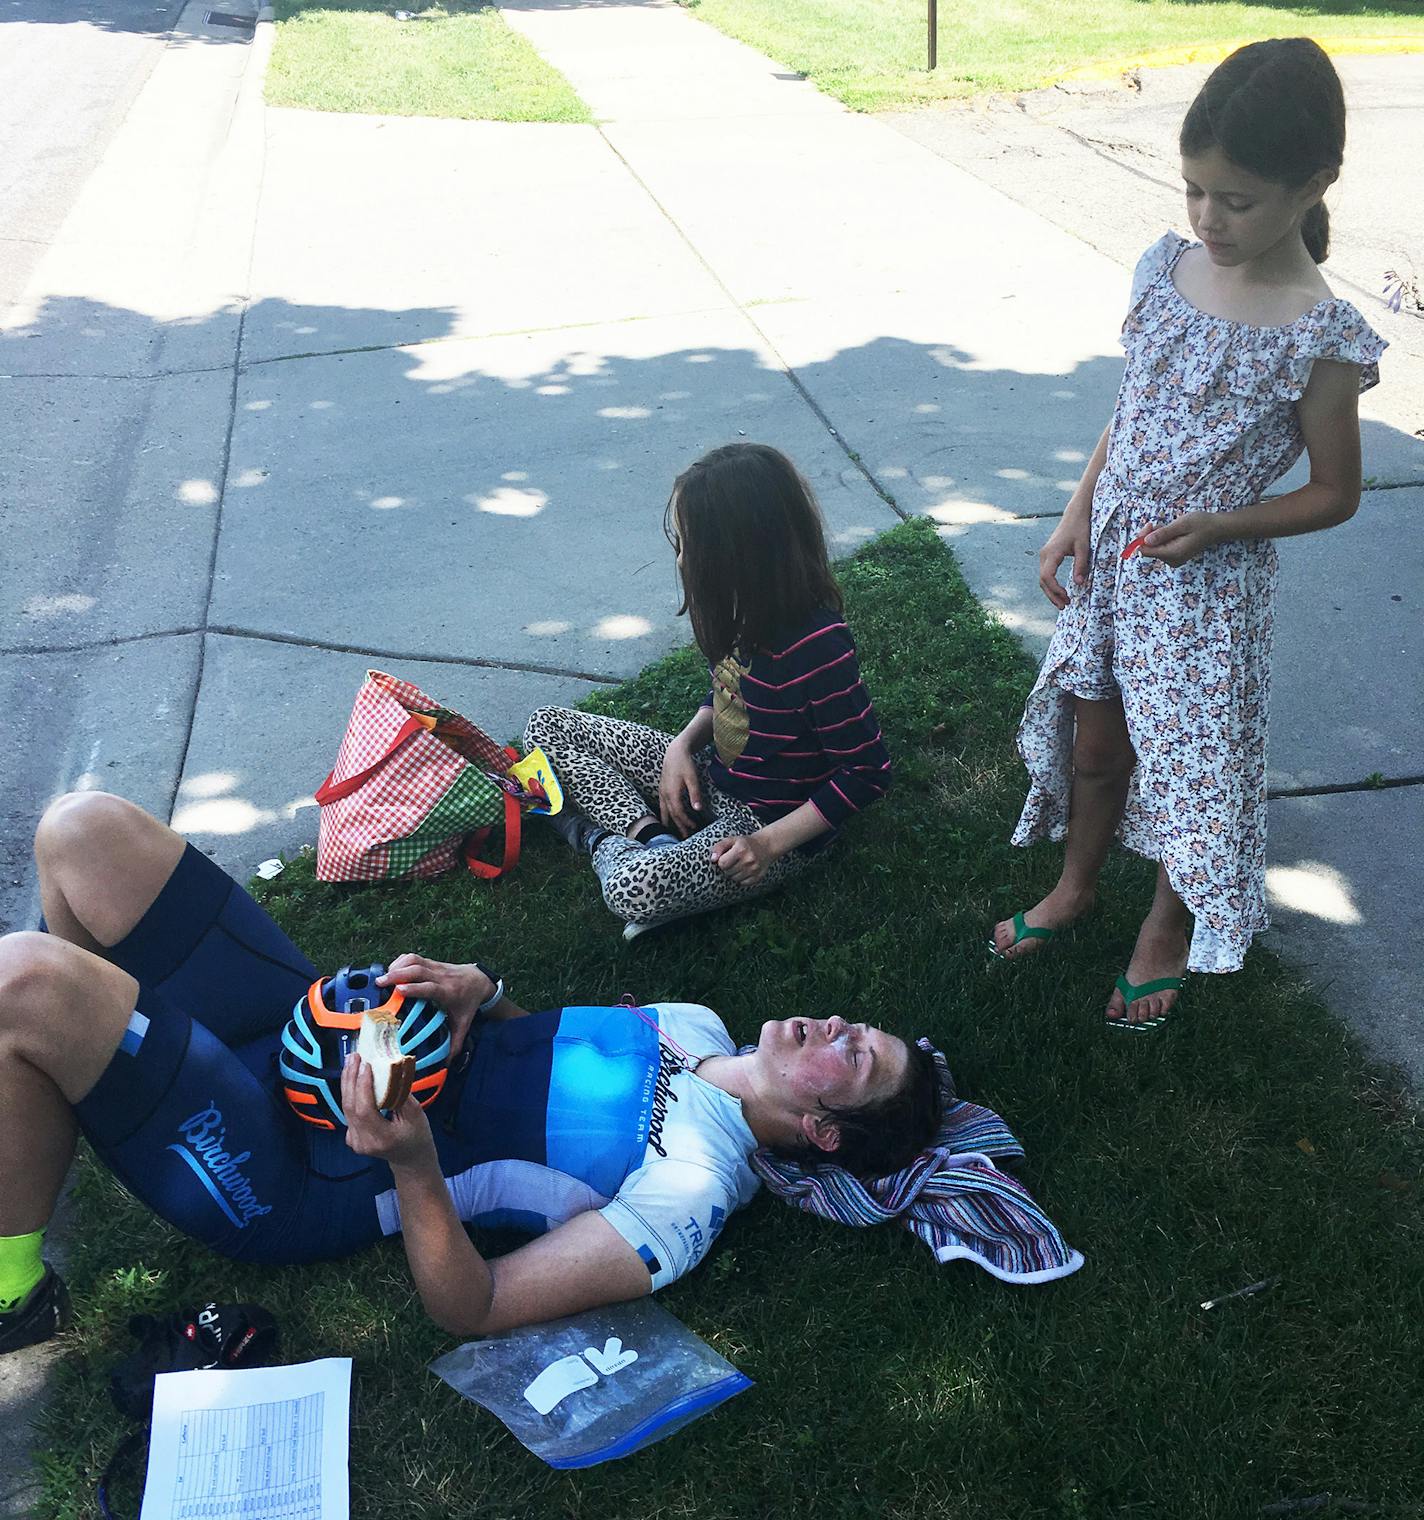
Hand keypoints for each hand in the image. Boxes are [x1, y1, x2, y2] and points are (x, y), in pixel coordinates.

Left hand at [341, 1054, 437, 1171]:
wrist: (410, 1159)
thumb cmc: (417, 1137)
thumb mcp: (417, 1114)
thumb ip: (402, 1094)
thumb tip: (391, 1070)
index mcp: (381, 1138)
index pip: (365, 1110)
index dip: (363, 1086)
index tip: (366, 1065)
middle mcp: (363, 1142)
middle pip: (350, 1107)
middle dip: (351, 1078)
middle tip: (355, 1056)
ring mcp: (355, 1141)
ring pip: (346, 1107)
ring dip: (348, 1082)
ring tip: (352, 1061)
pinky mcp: (351, 1136)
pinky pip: (348, 1111)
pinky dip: (350, 1092)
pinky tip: (353, 1076)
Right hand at [376, 954, 493, 1056]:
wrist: (479, 981)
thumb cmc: (468, 1003)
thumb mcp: (464, 1024)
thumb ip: (455, 1043)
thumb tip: (447, 1064)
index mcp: (448, 992)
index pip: (430, 987)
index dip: (415, 987)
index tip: (399, 990)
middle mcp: (441, 977)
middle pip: (418, 970)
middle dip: (398, 974)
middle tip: (380, 982)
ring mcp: (436, 967)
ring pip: (415, 960)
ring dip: (398, 966)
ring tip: (382, 976)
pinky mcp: (432, 962)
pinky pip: (414, 957)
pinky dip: (401, 961)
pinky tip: (391, 969)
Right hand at [658, 738, 703, 837]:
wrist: (674, 752)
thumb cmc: (685, 763)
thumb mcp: (692, 778)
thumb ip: (695, 794)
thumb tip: (698, 810)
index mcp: (672, 793)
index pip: (678, 813)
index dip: (685, 822)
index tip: (694, 827)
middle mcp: (664, 794)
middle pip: (671, 815)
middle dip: (678, 826)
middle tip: (685, 837)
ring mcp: (661, 792)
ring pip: (664, 812)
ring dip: (670, 823)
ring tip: (674, 833)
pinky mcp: (662, 790)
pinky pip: (662, 806)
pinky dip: (665, 815)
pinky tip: (667, 820)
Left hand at [711, 831, 776, 886]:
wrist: (766, 846)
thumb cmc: (745, 843)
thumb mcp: (731, 840)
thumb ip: (719, 847)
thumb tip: (712, 859)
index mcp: (741, 849)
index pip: (722, 863)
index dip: (722, 861)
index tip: (726, 857)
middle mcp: (749, 860)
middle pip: (728, 872)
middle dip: (727, 868)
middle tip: (733, 861)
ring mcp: (754, 869)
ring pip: (734, 879)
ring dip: (734, 874)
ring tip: (739, 865)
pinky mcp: (758, 877)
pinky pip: (743, 884)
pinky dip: (741, 879)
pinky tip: (744, 871)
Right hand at [1039, 515, 1090, 609]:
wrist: (1075, 514)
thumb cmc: (1080, 529)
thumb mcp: (1084, 547)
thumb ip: (1081, 565)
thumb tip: (1079, 584)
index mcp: (1052, 553)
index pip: (1047, 577)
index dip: (1055, 590)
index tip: (1066, 597)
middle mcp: (1044, 555)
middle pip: (1043, 581)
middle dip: (1052, 595)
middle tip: (1064, 606)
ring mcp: (1044, 555)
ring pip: (1043, 579)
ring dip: (1051, 592)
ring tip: (1063, 602)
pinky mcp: (1048, 555)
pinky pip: (1046, 574)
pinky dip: (1051, 585)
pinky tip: (1060, 591)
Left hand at [1139, 512, 1221, 566]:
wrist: (1217, 528)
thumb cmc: (1201, 523)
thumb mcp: (1182, 524)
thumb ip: (1164, 533)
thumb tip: (1146, 540)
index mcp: (1173, 553)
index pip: (1146, 551)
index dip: (1142, 538)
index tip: (1149, 525)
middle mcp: (1172, 560)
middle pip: (1149, 550)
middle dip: (1150, 535)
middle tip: (1159, 523)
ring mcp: (1173, 560)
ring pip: (1154, 548)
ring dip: (1157, 535)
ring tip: (1169, 527)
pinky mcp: (1174, 557)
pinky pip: (1161, 548)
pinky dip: (1162, 538)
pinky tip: (1171, 532)